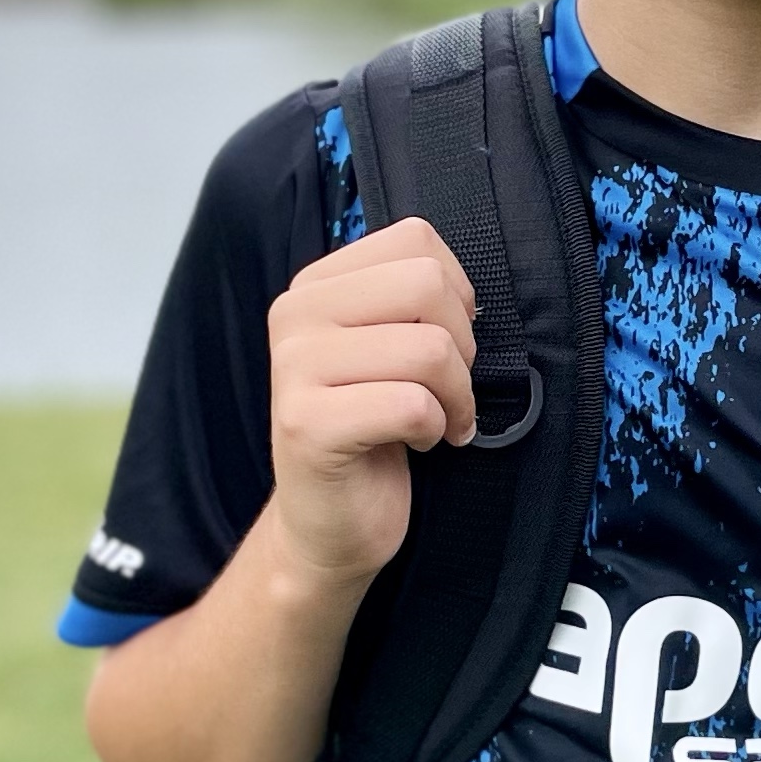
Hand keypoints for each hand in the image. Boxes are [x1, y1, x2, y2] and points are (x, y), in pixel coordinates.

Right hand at [264, 217, 477, 593]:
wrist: (328, 522)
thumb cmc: (371, 431)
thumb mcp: (388, 348)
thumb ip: (410, 303)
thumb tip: (466, 293)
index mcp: (315, 285)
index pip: (415, 240)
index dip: (457, 294)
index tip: (446, 341)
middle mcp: (295, 315)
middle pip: (427, 285)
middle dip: (462, 345)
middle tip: (448, 388)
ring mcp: (294, 368)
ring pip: (427, 349)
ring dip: (455, 396)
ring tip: (438, 420)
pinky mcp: (307, 424)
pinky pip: (412, 405)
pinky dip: (437, 430)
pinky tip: (419, 444)